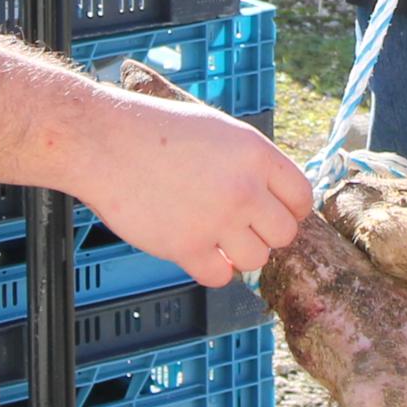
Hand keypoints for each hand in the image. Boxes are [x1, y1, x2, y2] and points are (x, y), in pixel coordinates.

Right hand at [72, 87, 315, 287]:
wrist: (105, 141)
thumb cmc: (155, 129)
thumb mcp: (217, 129)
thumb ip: (248, 160)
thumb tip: (270, 194)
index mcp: (255, 154)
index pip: (301, 197)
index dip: (290, 209)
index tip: (273, 213)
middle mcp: (244, 189)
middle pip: (284, 234)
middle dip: (265, 234)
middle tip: (241, 228)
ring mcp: (216, 220)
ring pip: (257, 260)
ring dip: (239, 254)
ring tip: (216, 237)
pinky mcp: (186, 247)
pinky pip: (219, 277)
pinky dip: (212, 270)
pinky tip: (198, 253)